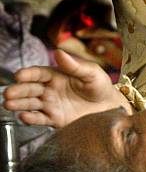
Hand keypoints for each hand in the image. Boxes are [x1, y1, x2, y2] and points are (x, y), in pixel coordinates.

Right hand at [3, 49, 128, 127]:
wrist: (110, 108)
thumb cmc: (100, 86)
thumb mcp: (91, 73)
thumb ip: (74, 65)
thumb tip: (58, 51)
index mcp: (57, 75)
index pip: (39, 73)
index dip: (28, 74)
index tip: (19, 75)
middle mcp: (50, 90)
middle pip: (30, 89)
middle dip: (18, 90)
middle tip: (8, 92)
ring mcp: (51, 105)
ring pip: (31, 104)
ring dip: (19, 104)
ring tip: (8, 104)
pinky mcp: (55, 119)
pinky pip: (40, 118)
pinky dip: (30, 118)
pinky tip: (23, 116)